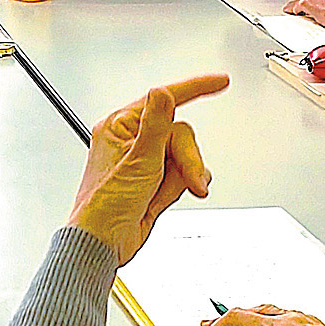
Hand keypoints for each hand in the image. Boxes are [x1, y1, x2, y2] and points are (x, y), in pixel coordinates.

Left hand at [69, 74, 228, 263]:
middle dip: (186, 159)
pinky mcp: (155, 179)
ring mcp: (145, 161)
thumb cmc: (105, 207)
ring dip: (184, 175)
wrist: (105, 243)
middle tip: (186, 179)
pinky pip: (184, 172)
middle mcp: (132, 141)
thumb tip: (162, 94)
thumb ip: (155, 126)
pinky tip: (169, 196)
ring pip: (185, 155)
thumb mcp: (137, 162)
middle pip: (180, 134)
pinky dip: (184, 185)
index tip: (219, 82)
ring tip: (165, 194)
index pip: (163, 100)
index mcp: (120, 127)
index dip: (195, 89)